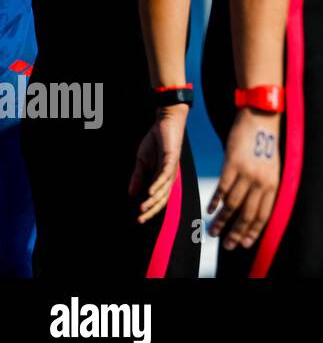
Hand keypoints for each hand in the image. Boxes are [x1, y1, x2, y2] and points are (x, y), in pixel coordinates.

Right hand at [129, 105, 187, 223]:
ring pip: (164, 188)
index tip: (138, 220)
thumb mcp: (142, 162)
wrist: (165, 122)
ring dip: (153, 199)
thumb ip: (138, 177)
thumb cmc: (155, 142)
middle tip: (140, 220)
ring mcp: (171, 167)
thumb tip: (131, 194)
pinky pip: (165, 174)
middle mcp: (169, 175)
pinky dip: (158, 184)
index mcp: (162, 177)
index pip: (158, 198)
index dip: (150, 209)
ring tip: (142, 208)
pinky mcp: (171, 158)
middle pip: (162, 198)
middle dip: (151, 210)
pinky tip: (150, 192)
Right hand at [208, 108, 280, 249]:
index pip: (264, 213)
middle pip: (248, 213)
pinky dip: (215, 202)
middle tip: (228, 245)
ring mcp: (247, 173)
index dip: (254, 230)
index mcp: (273, 183)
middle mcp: (262, 181)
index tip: (245, 243)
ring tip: (214, 233)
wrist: (262, 118)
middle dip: (237, 232)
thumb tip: (251, 206)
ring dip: (222, 221)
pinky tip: (210, 210)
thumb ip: (263, 185)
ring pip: (233, 204)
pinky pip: (222, 188)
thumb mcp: (271, 166)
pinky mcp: (233, 164)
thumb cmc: (265, 142)